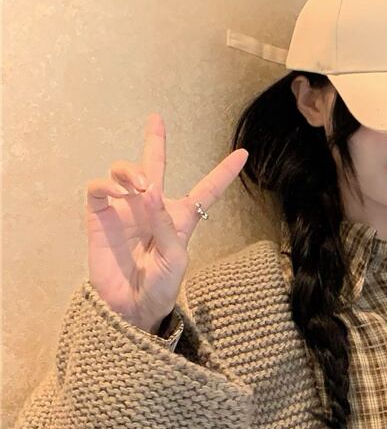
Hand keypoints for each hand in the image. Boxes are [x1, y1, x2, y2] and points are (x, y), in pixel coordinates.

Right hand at [85, 112, 248, 331]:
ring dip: (132, 170)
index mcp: (180, 220)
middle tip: (157, 120)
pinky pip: (99, 189)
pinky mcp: (101, 218)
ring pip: (125, 173)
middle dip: (156, 141)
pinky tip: (118, 192)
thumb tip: (150, 190)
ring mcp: (125, 211)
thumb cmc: (160, 288)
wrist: (131, 308)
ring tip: (141, 184)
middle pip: (156, 166)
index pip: (206, 192)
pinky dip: (106, 184)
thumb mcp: (175, 258)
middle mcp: (152, 209)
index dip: (223, 173)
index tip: (244, 155)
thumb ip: (165, 224)